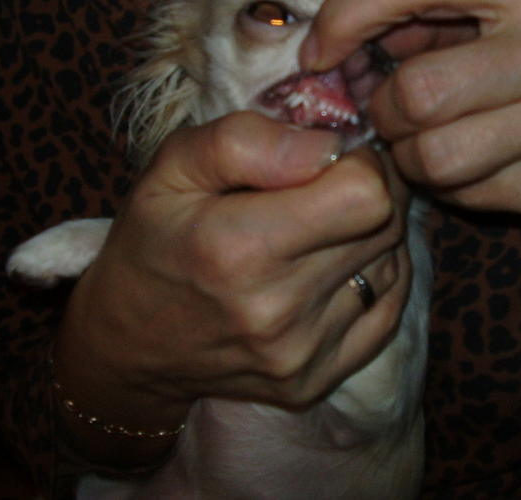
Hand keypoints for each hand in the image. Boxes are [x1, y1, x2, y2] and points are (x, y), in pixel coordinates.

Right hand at [53, 112, 410, 464]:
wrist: (128, 344)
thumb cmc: (153, 240)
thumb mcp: (171, 168)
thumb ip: (244, 141)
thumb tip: (328, 146)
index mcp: (239, 248)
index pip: (368, 196)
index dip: (360, 162)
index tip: (330, 158)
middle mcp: (278, 310)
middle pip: (386, 227)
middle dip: (372, 190)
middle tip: (332, 182)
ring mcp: (300, 353)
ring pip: (392, 265)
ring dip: (374, 233)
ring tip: (327, 223)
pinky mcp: (315, 379)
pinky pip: (387, 310)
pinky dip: (375, 276)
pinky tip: (338, 261)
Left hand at [302, 0, 520, 215]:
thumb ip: (438, 12)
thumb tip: (341, 44)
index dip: (346, 16)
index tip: (318, 52)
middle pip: (417, 91)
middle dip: (383, 112)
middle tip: (391, 113)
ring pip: (436, 158)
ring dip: (412, 159)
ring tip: (430, 144)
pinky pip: (473, 197)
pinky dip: (455, 188)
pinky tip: (477, 167)